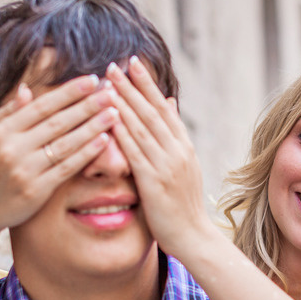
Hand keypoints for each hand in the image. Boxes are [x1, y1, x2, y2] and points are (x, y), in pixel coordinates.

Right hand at [0, 75, 118, 235]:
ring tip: (114, 113)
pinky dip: (87, 152)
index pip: (41, 106)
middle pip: (57, 122)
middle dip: (87, 105)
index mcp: (0, 130)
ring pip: (66, 144)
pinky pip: (67, 167)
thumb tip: (26, 89)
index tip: (91, 80)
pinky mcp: (36, 190)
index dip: (68, 92)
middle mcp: (12, 148)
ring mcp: (24, 170)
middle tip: (111, 92)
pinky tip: (104, 140)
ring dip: (93, 126)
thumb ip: (7, 112)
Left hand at [106, 57, 217, 257]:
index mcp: (184, 146)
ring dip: (123, 103)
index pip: (163, 107)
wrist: (194, 236)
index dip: (147, 84)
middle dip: (131, 86)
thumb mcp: (185, 164)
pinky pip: (134, 152)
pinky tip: (107, 118)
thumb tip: (170, 103)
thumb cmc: (184, 204)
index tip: (132, 63)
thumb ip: (174, 135)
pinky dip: (121, 133)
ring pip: (141, 127)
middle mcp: (177, 151)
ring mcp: (167, 165)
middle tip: (114, 64)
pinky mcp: (153, 182)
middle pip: (151, 112)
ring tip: (106, 83)